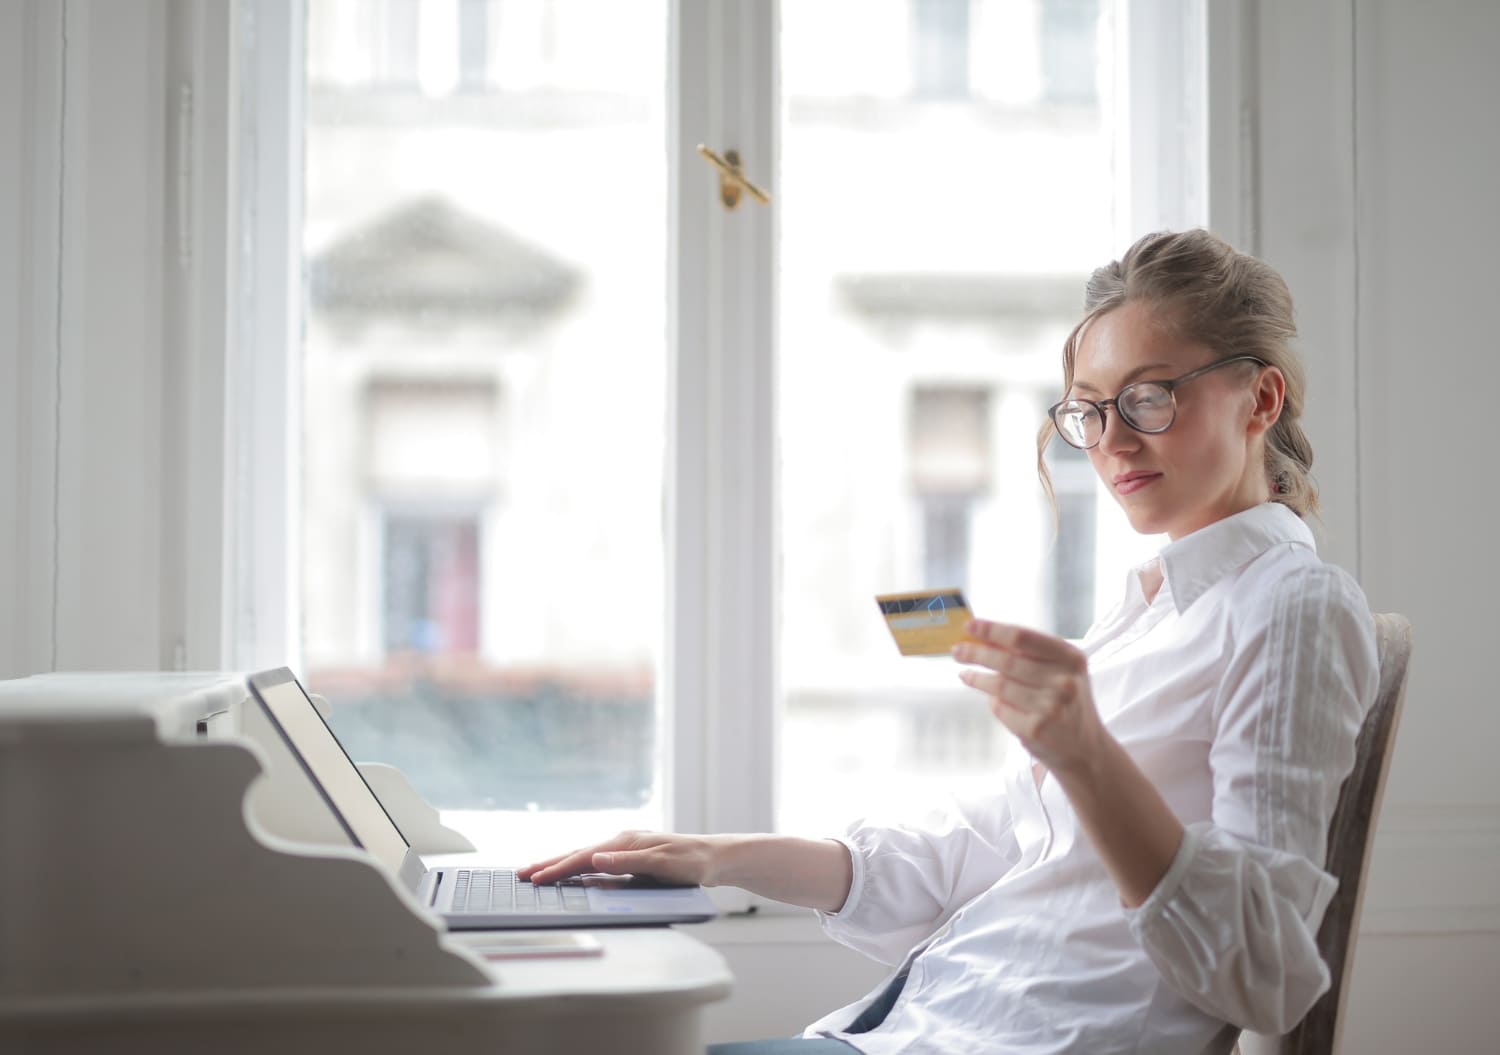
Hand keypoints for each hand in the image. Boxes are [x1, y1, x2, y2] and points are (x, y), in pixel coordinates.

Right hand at [519, 830, 726, 886]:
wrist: (715, 858)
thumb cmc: (692, 862)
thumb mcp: (662, 864)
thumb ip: (628, 862)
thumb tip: (595, 858)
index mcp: (626, 842)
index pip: (584, 857)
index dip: (559, 869)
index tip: (536, 878)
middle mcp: (622, 842)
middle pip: (579, 854)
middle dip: (550, 864)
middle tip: (522, 874)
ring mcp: (625, 849)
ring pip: (585, 858)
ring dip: (560, 865)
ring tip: (536, 873)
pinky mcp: (630, 858)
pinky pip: (596, 863)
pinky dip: (577, 868)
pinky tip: (568, 874)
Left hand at [952, 619, 1108, 778]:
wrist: (1084, 748)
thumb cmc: (1065, 702)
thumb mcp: (1059, 671)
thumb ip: (1028, 654)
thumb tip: (984, 637)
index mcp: (1071, 658)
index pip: (1022, 637)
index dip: (992, 629)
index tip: (970, 625)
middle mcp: (1064, 681)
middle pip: (1007, 661)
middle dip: (977, 653)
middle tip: (957, 650)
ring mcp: (1051, 707)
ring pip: (999, 686)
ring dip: (977, 678)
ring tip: (965, 674)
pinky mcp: (1036, 729)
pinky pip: (1000, 708)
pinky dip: (991, 701)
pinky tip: (988, 698)